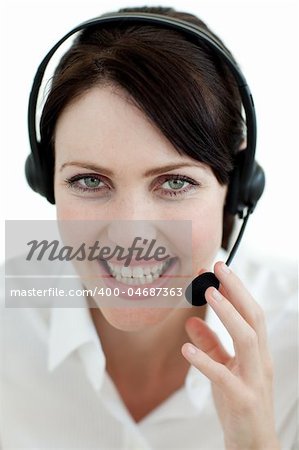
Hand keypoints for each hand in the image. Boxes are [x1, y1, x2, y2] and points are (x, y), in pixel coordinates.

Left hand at [181, 262, 279, 449]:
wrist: (254, 445)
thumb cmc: (240, 403)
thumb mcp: (224, 368)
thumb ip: (209, 344)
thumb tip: (191, 321)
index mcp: (257, 352)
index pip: (251, 313)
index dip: (236, 289)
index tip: (219, 268)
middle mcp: (260, 361)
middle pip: (253, 317)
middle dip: (237, 290)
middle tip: (217, 267)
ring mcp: (254, 380)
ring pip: (246, 339)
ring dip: (228, 314)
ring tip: (209, 293)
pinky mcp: (242, 399)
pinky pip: (224, 376)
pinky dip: (205, 360)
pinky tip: (186, 350)